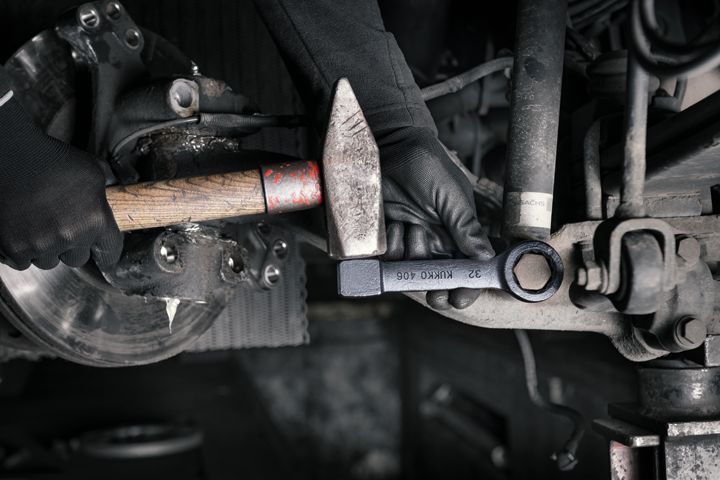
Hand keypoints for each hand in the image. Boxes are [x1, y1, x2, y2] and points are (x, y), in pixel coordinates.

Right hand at [0, 95, 121, 269]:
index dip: (106, 252)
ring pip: (49, 261)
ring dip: (46, 249)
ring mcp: (40, 244)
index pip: (110, 252)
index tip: (102, 253)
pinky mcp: (13, 248)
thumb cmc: (50, 159)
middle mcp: (70, 236)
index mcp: (94, 220)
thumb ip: (104, 195)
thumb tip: (114, 202)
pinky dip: (21, 251)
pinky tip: (22, 230)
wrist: (9, 154)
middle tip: (62, 226)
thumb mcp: (91, 171)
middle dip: (72, 247)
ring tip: (39, 224)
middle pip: (77, 259)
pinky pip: (22, 262)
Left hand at [380, 127, 494, 309]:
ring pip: (412, 270)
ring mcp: (410, 239)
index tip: (459, 298)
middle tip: (436, 295)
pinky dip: (393, 246)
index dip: (466, 286)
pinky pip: (389, 257)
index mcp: (458, 233)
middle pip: (438, 278)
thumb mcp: (452, 197)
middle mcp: (435, 240)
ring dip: (413, 255)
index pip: (467, 268)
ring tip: (413, 227)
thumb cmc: (427, 166)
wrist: (391, 146)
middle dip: (437, 289)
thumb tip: (486, 257)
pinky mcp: (387, 235)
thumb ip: (466, 228)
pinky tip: (396, 224)